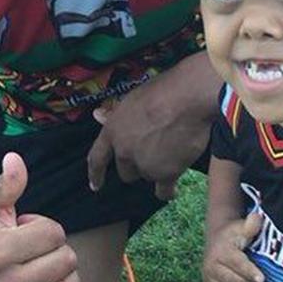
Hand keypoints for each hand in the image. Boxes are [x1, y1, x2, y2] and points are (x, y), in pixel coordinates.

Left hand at [87, 52, 219, 200]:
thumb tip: (97, 115)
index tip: (95, 185)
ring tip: (171, 152)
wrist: (187, 99)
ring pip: (146, 176)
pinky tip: (171, 188)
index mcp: (112, 131)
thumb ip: (115, 114)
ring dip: (155, 169)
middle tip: (153, 150)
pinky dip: (167, 190)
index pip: (97, 158)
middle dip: (137, 164)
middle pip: (125, 170)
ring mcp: (143, 164)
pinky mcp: (164, 174)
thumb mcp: (131, 99)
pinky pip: (162, 191)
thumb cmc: (160, 91)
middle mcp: (124, 151)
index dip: (95, 173)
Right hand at [203, 213, 264, 281]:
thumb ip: (251, 224)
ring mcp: (207, 277)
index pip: (237, 263)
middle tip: (257, 277)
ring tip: (247, 281)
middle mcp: (211, 264)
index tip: (261, 279)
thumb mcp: (241, 227)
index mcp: (221, 250)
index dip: (250, 272)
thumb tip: (257, 218)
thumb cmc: (233, 235)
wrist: (217, 239)